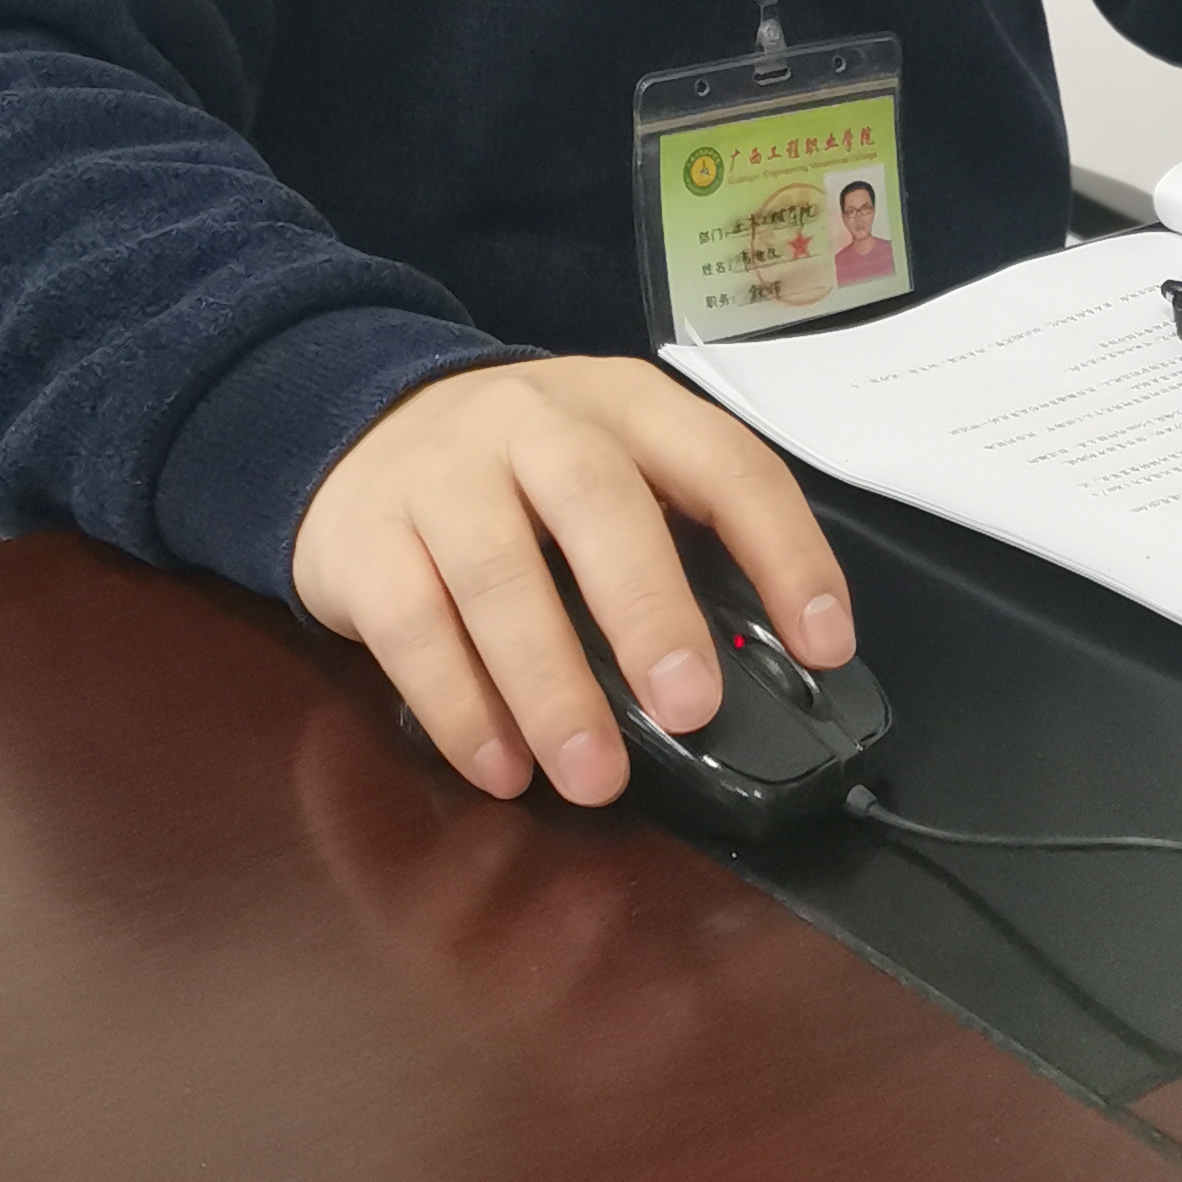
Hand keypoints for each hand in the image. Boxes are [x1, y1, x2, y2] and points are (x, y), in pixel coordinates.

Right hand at [290, 357, 854, 804]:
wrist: (357, 428)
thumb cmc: (518, 472)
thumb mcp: (609, 467)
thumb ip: (672, 539)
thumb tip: (754, 668)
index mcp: (624, 404)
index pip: (724, 461)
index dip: (783, 551)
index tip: (825, 645)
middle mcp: (533, 423)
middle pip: (597, 502)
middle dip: (650, 609)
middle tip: (690, 709)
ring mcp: (439, 474)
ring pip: (496, 572)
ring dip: (550, 685)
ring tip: (592, 777)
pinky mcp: (362, 540)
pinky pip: (410, 625)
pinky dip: (458, 707)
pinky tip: (499, 767)